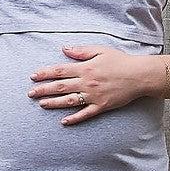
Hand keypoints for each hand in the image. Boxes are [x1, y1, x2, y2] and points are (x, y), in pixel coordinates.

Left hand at [27, 44, 146, 124]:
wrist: (139, 75)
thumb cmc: (120, 61)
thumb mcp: (100, 50)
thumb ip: (81, 51)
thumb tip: (64, 49)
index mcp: (85, 68)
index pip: (60, 71)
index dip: (45, 73)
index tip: (33, 76)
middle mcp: (87, 82)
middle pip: (60, 87)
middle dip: (44, 90)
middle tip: (30, 93)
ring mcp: (94, 96)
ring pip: (69, 101)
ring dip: (54, 103)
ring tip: (41, 105)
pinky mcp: (101, 106)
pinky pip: (85, 114)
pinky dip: (74, 118)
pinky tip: (64, 122)